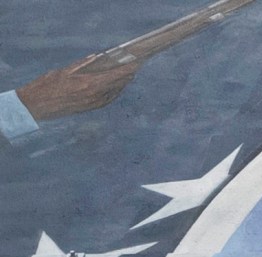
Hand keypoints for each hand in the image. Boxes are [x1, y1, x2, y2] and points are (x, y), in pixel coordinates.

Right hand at [18, 55, 138, 122]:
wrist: (37, 105)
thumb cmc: (48, 85)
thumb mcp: (64, 71)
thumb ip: (83, 64)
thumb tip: (97, 57)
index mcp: (89, 84)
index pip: (115, 75)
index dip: (127, 69)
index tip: (137, 63)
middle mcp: (95, 95)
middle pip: (118, 84)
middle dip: (127, 75)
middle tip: (135, 67)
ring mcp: (93, 103)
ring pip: (114, 92)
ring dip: (122, 83)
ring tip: (129, 74)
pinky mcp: (90, 108)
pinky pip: (108, 99)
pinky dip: (114, 91)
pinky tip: (116, 86)